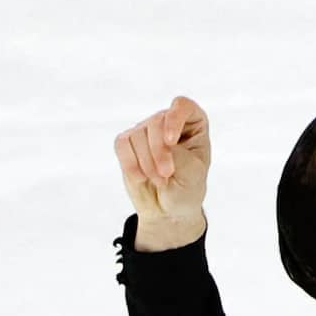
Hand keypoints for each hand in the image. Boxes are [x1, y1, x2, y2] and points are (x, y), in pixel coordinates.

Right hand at [114, 95, 212, 246]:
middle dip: (159, 152)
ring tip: (159, 181)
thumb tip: (148, 140)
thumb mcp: (192, 171)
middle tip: (166, 174)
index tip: (171, 141)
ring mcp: (147, 131)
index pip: (181, 106)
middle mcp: (168, 122)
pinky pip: (122, 144)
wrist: (169, 210)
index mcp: (193, 123)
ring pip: (138, 134)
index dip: (174, 120)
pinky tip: (140, 177)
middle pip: (156, 121)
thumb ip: (175, 152)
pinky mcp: (128, 144)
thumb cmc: (187, 187)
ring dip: (147, 163)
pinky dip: (130, 164)